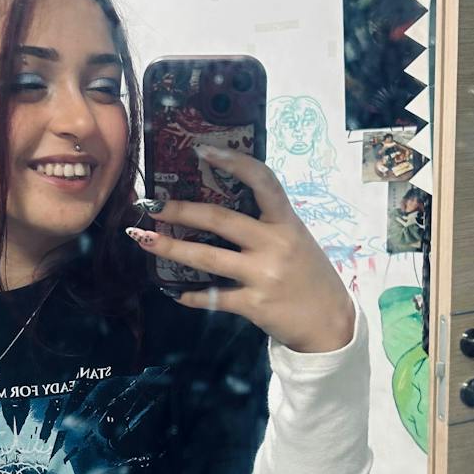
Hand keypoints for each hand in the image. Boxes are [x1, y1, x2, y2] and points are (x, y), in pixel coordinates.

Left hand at [129, 148, 355, 353]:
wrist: (330, 323)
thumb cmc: (309, 276)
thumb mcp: (296, 240)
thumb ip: (266, 224)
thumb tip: (219, 209)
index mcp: (287, 221)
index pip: (263, 180)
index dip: (234, 161)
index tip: (202, 150)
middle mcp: (275, 244)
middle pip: (221, 219)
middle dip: (181, 210)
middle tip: (153, 206)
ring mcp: (264, 275)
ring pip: (208, 257)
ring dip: (171, 248)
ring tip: (144, 240)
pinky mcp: (254, 304)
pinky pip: (213, 297)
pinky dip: (191, 296)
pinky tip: (175, 293)